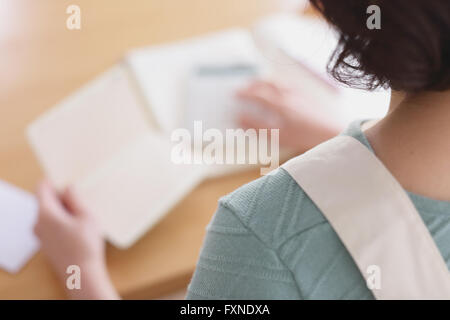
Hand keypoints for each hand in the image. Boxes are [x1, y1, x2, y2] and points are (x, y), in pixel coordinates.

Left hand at [34, 180, 118, 298]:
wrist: (81, 274)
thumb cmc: (85, 245)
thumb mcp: (86, 216)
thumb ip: (75, 199)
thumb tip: (68, 188)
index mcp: (45, 213)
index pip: (42, 188)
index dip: (54, 180)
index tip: (67, 177)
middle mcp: (38, 223)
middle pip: (45, 200)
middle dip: (61, 196)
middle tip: (80, 195)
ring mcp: (40, 235)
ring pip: (49, 213)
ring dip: (63, 209)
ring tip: (82, 212)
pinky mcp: (47, 244)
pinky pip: (51, 225)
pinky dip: (62, 221)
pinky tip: (78, 226)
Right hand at [237, 80, 342, 152]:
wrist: (334, 133)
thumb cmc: (307, 138)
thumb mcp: (278, 136)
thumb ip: (257, 127)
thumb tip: (239, 118)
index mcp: (280, 104)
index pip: (257, 93)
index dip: (244, 92)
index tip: (234, 94)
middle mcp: (289, 94)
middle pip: (267, 83)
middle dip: (253, 84)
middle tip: (243, 87)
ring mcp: (300, 92)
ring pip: (279, 81)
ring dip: (266, 81)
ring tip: (259, 85)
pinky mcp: (308, 94)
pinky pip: (289, 83)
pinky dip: (279, 83)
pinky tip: (278, 90)